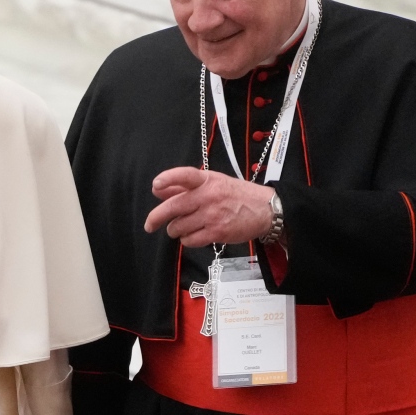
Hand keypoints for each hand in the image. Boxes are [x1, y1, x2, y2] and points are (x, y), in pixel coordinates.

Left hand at [144, 167, 273, 246]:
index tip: (156, 185)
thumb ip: (185, 186)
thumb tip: (158, 190)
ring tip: (183, 227)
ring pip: (178, 227)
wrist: (266, 210)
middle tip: (149, 225)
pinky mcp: (217, 233)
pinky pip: (190, 240)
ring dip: (175, 230)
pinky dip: (187, 240)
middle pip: (173, 207)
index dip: (168, 179)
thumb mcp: (213, 182)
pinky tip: (194, 235)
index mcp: (207, 180)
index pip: (185, 175)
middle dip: (155, 218)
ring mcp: (212, 215)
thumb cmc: (235, 194)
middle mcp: (208, 196)